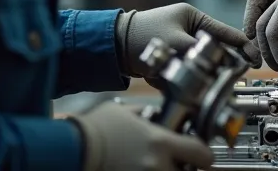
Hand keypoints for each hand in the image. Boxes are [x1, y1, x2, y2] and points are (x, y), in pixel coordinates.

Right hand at [69, 100, 214, 170]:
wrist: (73, 148)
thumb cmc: (96, 127)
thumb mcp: (126, 112)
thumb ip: (145, 116)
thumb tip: (153, 117)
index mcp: (161, 142)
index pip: (202, 155)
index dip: (204, 155)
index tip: (200, 154)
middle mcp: (158, 165)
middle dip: (187, 169)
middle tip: (180, 162)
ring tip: (157, 165)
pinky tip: (141, 168)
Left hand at [117, 3, 255, 77]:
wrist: (112, 47)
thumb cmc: (141, 36)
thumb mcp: (176, 42)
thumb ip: (201, 53)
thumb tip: (220, 64)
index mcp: (192, 16)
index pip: (225, 31)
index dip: (242, 45)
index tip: (255, 57)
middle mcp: (188, 28)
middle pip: (214, 49)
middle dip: (216, 64)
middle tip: (225, 75)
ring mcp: (179, 42)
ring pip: (199, 62)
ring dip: (195, 72)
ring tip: (190, 78)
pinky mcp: (171, 56)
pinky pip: (185, 69)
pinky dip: (180, 77)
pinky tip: (169, 78)